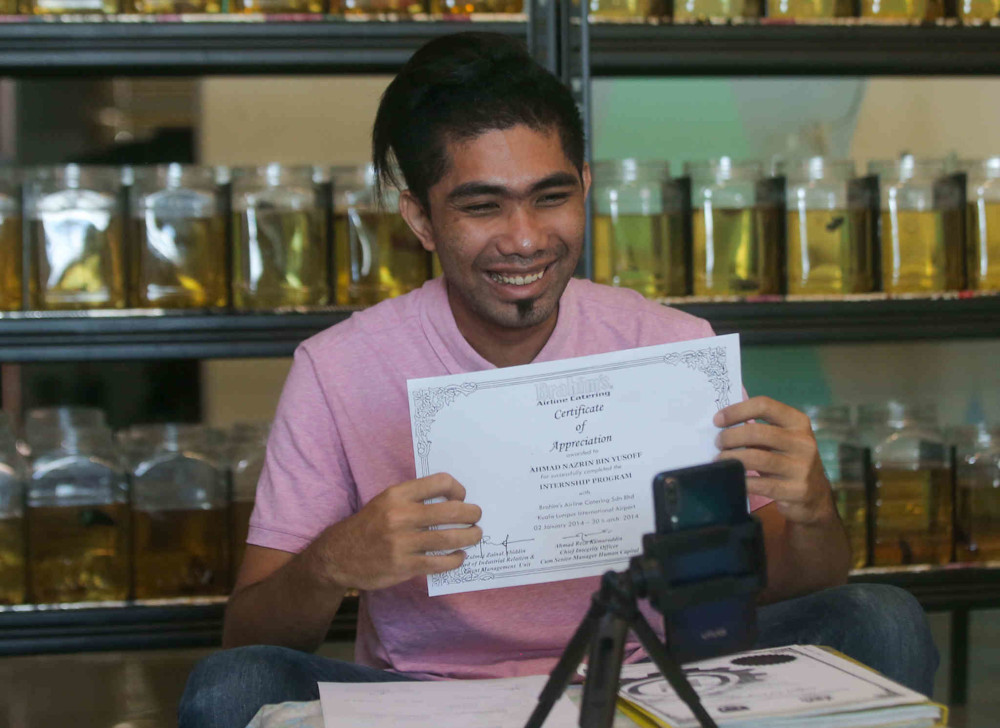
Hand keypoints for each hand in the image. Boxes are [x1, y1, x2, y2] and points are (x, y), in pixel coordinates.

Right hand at [315, 473, 482, 590]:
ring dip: (469, 537)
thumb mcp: (385, 502)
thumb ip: (414, 498)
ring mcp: (401, 543)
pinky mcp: (403, 566)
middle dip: (471, 514)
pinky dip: (455, 559)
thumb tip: (452, 499)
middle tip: (477, 517)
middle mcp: (400, 516)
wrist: (338, 555)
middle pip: (450, 511)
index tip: (461, 497)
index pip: (439, 482)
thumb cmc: (369, 525)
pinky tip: (459, 556)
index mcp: (397, 495)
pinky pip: (438, 563)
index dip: (457, 489)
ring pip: (448, 539)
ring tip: (476, 535)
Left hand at [714, 396, 835, 526]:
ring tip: (719, 460)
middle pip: (757, 432)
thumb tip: (722, 427)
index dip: (736, 410)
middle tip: (718, 443)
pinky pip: (761, 484)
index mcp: (798, 422)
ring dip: (731, 458)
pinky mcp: (796, 490)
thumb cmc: (788, 460)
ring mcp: (801, 467)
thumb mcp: (781, 440)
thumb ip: (758, 431)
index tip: (717, 420)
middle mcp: (803, 442)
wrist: (816, 495)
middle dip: (730, 436)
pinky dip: (741, 480)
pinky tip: (731, 478)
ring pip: (757, 458)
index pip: (764, 406)